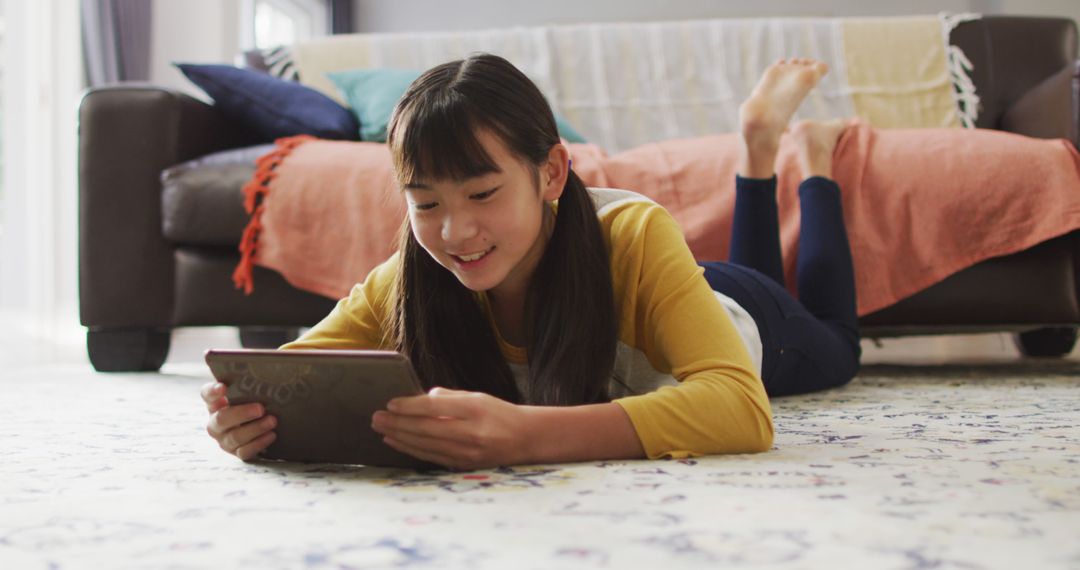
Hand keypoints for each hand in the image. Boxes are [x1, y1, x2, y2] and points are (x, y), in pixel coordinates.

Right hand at [200, 381, 277, 460]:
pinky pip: (244, 452)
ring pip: (234, 437)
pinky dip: (259, 443)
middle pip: (222, 419)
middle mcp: (216, 422)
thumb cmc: (254, 400)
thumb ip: (252, 381)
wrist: (263, 422)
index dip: (213, 391)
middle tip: (261, 408)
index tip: (223, 387)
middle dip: (242, 414)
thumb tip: (272, 365)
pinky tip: (271, 435)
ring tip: (272, 421)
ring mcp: (224, 439)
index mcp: (216, 403)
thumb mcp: (251, 390)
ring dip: (255, 429)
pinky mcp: (236, 452)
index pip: (207, 394)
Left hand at [371, 387, 533, 469]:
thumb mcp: (477, 396)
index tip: (390, 403)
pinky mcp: (464, 465)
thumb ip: (448, 397)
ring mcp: (468, 452)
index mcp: (475, 409)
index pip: (434, 408)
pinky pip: (432, 457)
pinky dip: (411, 450)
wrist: (526, 438)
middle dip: (397, 423)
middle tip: (376, 417)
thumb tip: (420, 400)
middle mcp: (471, 432)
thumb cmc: (499, 413)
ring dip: (400, 437)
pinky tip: (397, 442)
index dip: (409, 406)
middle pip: (425, 428)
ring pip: (425, 445)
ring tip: (381, 429)